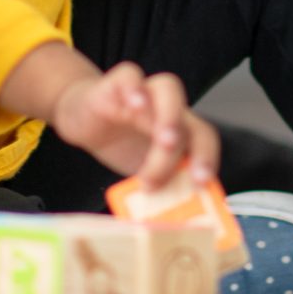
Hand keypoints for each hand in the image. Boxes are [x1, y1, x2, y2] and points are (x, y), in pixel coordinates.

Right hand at [49, 60, 222, 188]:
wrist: (85, 120)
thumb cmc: (121, 145)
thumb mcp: (142, 170)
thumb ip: (159, 187)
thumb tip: (171, 219)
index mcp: (178, 132)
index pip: (203, 138)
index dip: (207, 158)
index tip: (200, 183)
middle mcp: (166, 110)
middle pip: (187, 116)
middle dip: (187, 144)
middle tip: (176, 170)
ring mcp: (143, 95)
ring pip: (168, 88)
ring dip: (169, 115)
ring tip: (162, 141)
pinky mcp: (115, 85)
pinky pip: (129, 74)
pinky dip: (134, 87)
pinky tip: (133, 105)